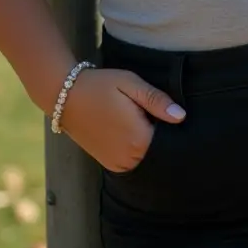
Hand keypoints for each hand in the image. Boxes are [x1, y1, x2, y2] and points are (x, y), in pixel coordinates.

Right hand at [58, 67, 185, 171]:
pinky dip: (136, 150)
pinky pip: (133, 161)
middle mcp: (129, 158)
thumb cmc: (101, 85)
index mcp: (138, 139)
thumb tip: (181, 116)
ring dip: (147, 144)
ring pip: (146, 158)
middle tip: (151, 113)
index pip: (169, 141)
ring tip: (139, 120)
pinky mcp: (109, 164)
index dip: (172, 127)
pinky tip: (131, 131)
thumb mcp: (130, 84)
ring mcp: (118, 164)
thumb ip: (156, 101)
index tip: (167, 113)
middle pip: (158, 151)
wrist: (66, 96)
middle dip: (161, 136)